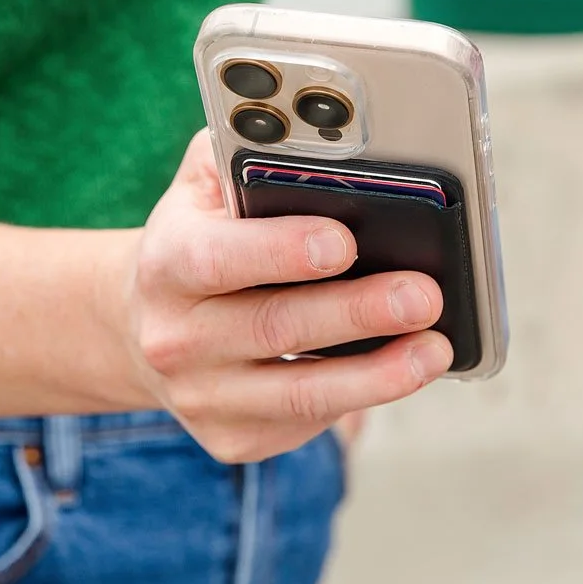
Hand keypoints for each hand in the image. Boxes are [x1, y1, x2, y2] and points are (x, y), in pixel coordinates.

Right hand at [120, 135, 451, 463]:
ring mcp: (202, 397)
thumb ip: (248, 154)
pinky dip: (362, 399)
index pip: (218, 258)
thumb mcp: (203, 185)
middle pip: (274, 328)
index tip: (343, 242)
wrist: (148, 324)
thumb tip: (322, 144)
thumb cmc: (203, 237)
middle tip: (424, 295)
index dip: (280, 251)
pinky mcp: (232, 439)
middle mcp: (174, 338)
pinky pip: (307, 422)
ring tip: (434, 349)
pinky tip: (402, 372)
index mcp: (166, 263)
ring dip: (377, 375)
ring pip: (299, 393)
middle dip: (357, 312)